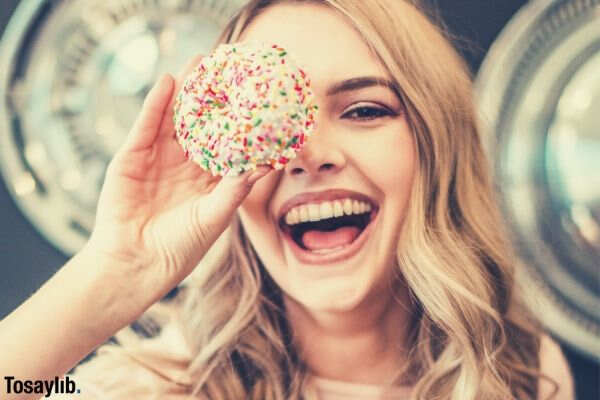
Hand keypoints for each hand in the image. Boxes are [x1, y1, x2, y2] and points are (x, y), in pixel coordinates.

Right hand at [87, 55, 270, 293]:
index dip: (238, 120)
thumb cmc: (180, 248)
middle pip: (201, 123)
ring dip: (185, 91)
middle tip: (227, 66)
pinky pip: (146, 126)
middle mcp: (184, 165)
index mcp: (208, 179)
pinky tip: (168, 82)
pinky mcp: (132, 157)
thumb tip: (267, 165)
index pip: (226, 142)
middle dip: (212, 96)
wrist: (135, 264)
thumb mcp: (214, 216)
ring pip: (174, 118)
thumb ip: (236, 189)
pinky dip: (155, 104)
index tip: (254, 97)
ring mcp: (157, 158)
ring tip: (199, 62)